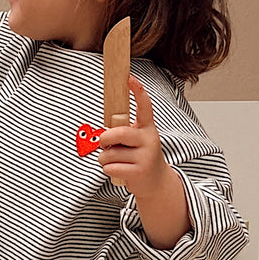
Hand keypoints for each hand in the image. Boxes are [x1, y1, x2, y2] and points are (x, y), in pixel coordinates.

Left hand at [98, 77, 168, 197]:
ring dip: (105, 158)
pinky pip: (110, 168)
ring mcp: (145, 156)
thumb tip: (103, 132)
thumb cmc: (139, 156)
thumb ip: (123, 131)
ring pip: (110, 154)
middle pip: (119, 133)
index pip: (145, 106)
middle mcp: (149, 139)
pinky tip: (118, 171)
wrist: (155, 181)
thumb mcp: (136, 140)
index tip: (129, 78)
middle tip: (104, 143)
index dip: (137, 91)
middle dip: (105, 138)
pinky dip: (108, 170)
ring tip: (115, 161)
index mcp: (147, 127)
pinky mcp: (139, 172)